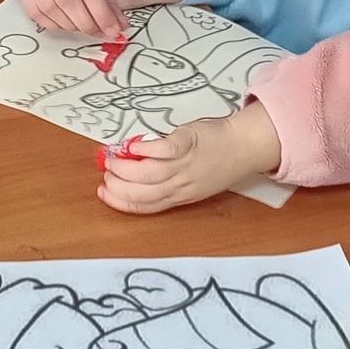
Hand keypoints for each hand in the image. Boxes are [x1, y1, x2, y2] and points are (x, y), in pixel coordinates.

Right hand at [11, 0, 123, 36]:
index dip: (102, 12)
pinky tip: (67, 25)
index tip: (114, 28)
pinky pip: (34, 11)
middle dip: (87, 22)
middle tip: (102, 33)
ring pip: (49, 7)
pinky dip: (53, 24)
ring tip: (86, 29)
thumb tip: (117, 23)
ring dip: (71, 25)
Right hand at [98, 108, 283, 213]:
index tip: (104, 192)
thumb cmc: (218, 161)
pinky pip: (164, 150)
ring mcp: (185, 165)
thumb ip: (163, 177)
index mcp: (180, 195)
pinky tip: (132, 147)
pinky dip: (145, 150)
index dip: (120, 201)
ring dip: (126, 169)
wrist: (245, 146)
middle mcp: (181, 184)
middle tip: (106, 175)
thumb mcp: (189, 178)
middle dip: (118, 187)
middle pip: (143, 192)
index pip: (145, 205)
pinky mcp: (189, 143)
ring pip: (149, 174)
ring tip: (113, 160)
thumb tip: (131, 166)